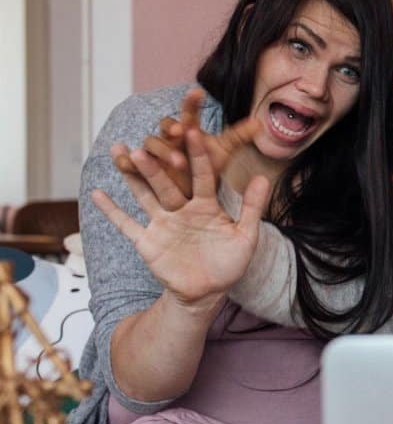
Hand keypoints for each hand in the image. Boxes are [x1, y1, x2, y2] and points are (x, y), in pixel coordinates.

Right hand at [93, 129, 269, 307]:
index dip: (198, 156)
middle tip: (146, 144)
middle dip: (156, 166)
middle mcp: (181, 209)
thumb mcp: (245, 236)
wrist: (207, 291)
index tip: (194, 132)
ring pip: (144, 195)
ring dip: (132, 177)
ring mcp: (162, 223)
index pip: (202, 177)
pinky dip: (112, 211)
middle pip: (167, 183)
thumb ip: (252, 208)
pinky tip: (96, 193)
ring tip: (120, 151)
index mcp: (206, 206)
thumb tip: (264, 177)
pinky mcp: (147, 240)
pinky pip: (126, 224)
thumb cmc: (229, 263)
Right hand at [112, 88, 254, 201]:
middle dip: (172, 129)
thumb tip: (260, 122)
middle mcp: (169, 140)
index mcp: (188, 132)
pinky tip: (123, 161)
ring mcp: (154, 155)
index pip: (189, 113)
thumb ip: (239, 137)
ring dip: (158, 150)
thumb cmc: (207, 169)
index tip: (198, 92)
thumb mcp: (223, 153)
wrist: (193, 194)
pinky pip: (128, 164)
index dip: (191, 103)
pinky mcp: (141, 171)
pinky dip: (124, 161)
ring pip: (150, 145)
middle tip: (180, 132)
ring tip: (172, 160)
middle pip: (166, 128)